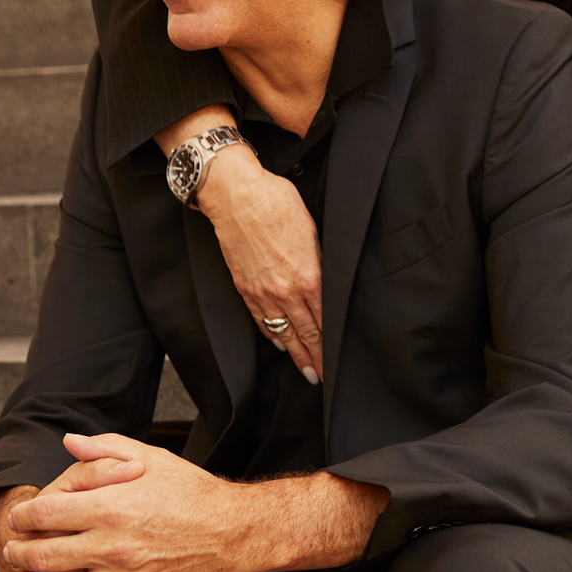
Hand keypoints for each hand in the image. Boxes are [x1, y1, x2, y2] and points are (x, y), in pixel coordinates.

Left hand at [0, 434, 387, 571]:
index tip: (19, 517)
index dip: (22, 516)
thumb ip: (104, 450)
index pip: (43, 515)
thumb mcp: (150, 458)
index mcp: (111, 506)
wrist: (236, 533)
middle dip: (18, 553)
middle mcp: (111, 546)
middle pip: (41, 556)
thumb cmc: (194, 493)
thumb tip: (69, 443)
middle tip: (14, 549)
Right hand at [158, 108, 324, 383]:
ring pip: (281, 332)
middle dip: (314, 358)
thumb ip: (320, 263)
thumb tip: (326, 284)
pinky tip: (279, 343)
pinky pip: (260, 319)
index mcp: (308, 277)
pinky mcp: (244, 287)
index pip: (324, 321)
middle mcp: (284, 291)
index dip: (330, 344)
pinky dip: (271, 335)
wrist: (236, 195)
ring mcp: (262, 292)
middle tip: (322, 376)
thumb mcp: (312, 231)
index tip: (336, 360)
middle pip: (304, 333)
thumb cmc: (276, 203)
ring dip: (294, 353)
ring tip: (305, 370)